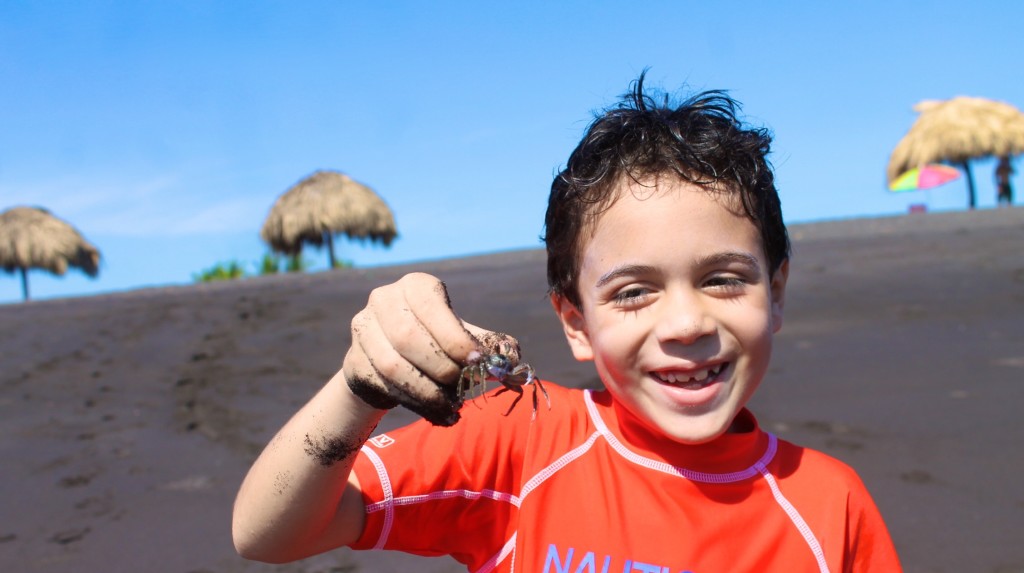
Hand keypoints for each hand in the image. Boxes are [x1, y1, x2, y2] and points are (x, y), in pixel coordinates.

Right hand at [342, 272, 519, 425]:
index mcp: (415, 286)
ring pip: (393, 365)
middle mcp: (383, 300)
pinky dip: (414, 403)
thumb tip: (513, 360)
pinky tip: (435, 412)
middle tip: (464, 388)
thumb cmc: (434, 343)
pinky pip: (384, 386)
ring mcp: (363, 329)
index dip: (454, 338)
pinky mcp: (354, 360)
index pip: (432, 307)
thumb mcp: (461, 338)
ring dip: (427, 391)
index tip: (476, 362)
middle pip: (409, 337)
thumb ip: (489, 345)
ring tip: (451, 406)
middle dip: (442, 367)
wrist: (388, 363)